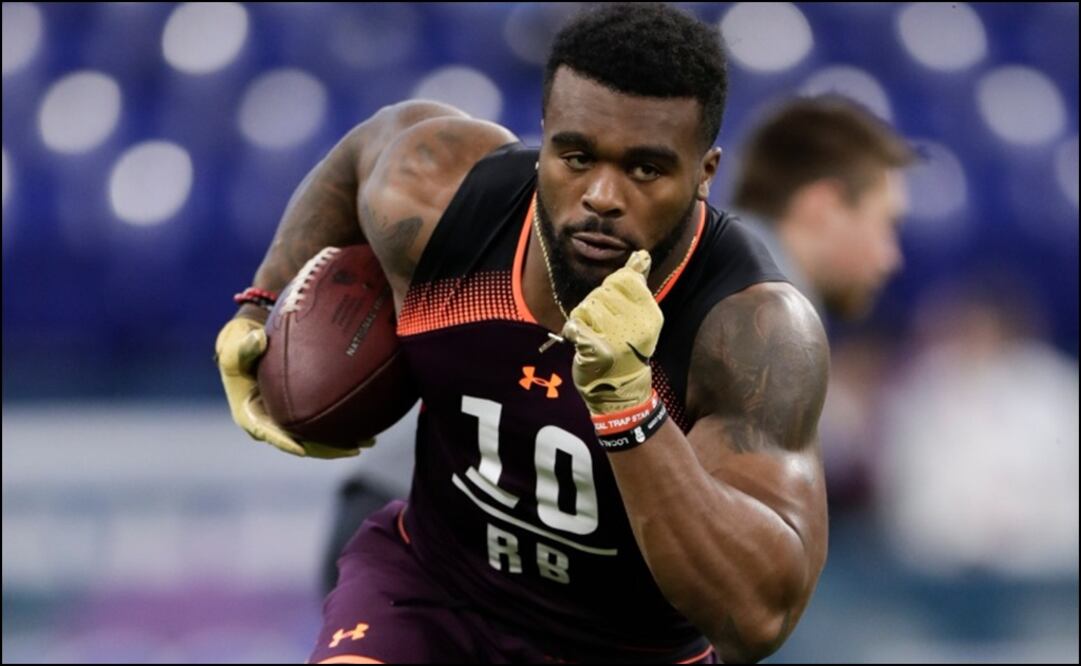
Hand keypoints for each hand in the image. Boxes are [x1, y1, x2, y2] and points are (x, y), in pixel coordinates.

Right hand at [215, 316, 372, 457]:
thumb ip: (246, 346)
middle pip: (300, 443)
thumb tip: (258, 340)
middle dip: (326, 449)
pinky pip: (322, 422)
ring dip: (341, 442)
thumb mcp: (237, 345)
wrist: (247, 343)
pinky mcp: (299, 411)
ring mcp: (286, 418)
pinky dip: (342, 424)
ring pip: (315, 437)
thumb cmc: (239, 345)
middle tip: (353, 449)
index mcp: (250, 413)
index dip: (284, 442)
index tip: (301, 450)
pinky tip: (367, 424)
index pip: (267, 432)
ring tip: (369, 441)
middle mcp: (270, 422)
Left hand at [561, 250, 662, 414]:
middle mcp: (637, 325)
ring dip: (582, 320)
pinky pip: (575, 327)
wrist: (621, 390)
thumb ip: (637, 282)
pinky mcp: (596, 352)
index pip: (621, 279)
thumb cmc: (627, 346)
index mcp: (650, 313)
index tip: (614, 310)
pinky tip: (580, 342)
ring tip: (594, 336)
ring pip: (585, 308)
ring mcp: (617, 339)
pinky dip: (572, 332)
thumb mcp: (639, 315)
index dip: (609, 290)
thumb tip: (641, 254)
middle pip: (600, 293)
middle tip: (603, 328)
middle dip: (594, 307)